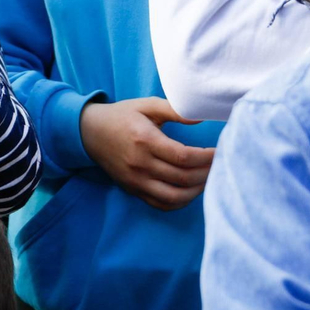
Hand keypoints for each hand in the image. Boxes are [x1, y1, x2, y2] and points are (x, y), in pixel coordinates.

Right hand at [79, 98, 214, 210]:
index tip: (220, 151)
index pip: (184, 157)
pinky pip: (161, 204)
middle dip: (207, 173)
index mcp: (145, 140)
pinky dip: (180, 202)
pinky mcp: (133, 190)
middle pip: (183, 178)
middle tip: (220, 165)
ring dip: (197, 191)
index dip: (207, 157)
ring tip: (208, 178)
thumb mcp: (146, 105)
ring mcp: (136, 180)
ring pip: (175, 196)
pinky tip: (190, 190)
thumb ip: (175, 110)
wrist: (89, 132)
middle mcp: (140, 164)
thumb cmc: (122, 116)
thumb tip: (202, 117)